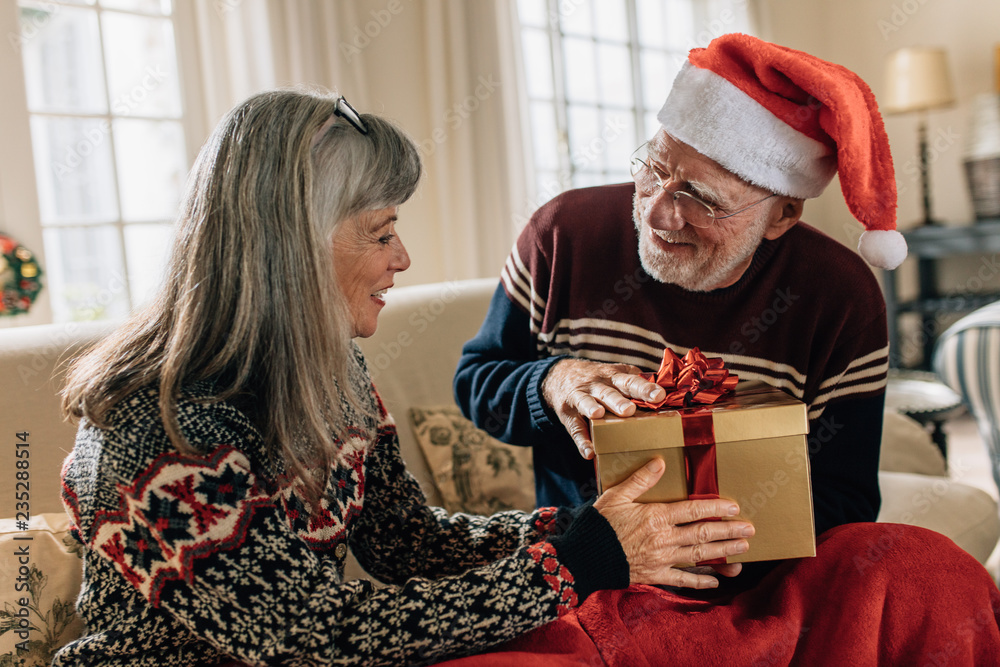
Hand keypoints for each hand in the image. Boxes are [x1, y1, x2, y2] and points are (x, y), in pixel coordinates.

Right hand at [541, 358, 664, 458]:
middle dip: (618, 401)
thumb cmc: (601, 380)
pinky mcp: (568, 413)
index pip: (632, 381)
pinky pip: (574, 428)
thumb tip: (672, 394)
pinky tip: (589, 452)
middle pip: (609, 392)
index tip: (659, 395)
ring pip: (587, 403)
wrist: (561, 375)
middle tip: (629, 410)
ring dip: (593, 409)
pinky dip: (581, 440)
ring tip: (599, 416)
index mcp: (615, 378)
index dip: (645, 388)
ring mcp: (581, 397)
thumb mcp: (618, 376)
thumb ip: (639, 384)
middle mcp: (598, 385)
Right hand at [594, 458, 753, 588]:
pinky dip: (700, 580)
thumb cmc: (599, 524)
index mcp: (656, 516)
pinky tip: (715, 580)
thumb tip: (661, 462)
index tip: (734, 506)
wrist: (584, 557)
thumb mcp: (617, 495)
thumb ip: (641, 479)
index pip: (693, 511)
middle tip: (749, 529)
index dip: (715, 508)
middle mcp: (664, 539)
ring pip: (699, 555)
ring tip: (743, 550)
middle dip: (728, 531)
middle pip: (702, 534)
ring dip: (723, 552)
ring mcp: (661, 559)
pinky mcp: (655, 575)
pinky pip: (682, 579)